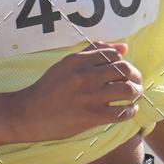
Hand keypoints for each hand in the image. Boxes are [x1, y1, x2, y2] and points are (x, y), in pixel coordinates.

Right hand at [18, 41, 142, 141]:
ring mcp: (90, 96)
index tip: (122, 72)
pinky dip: (130, 111)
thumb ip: (93, 53)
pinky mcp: (91, 116)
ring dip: (136, 93)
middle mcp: (86, 76)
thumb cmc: (48, 89)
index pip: (115, 55)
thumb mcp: (66, 64)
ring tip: (133, 97)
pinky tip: (127, 111)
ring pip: (128, 90)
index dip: (124, 63)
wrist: (28, 113)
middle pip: (125, 70)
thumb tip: (124, 47)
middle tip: (134, 83)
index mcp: (79, 60)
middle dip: (135, 77)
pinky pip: (122, 112)